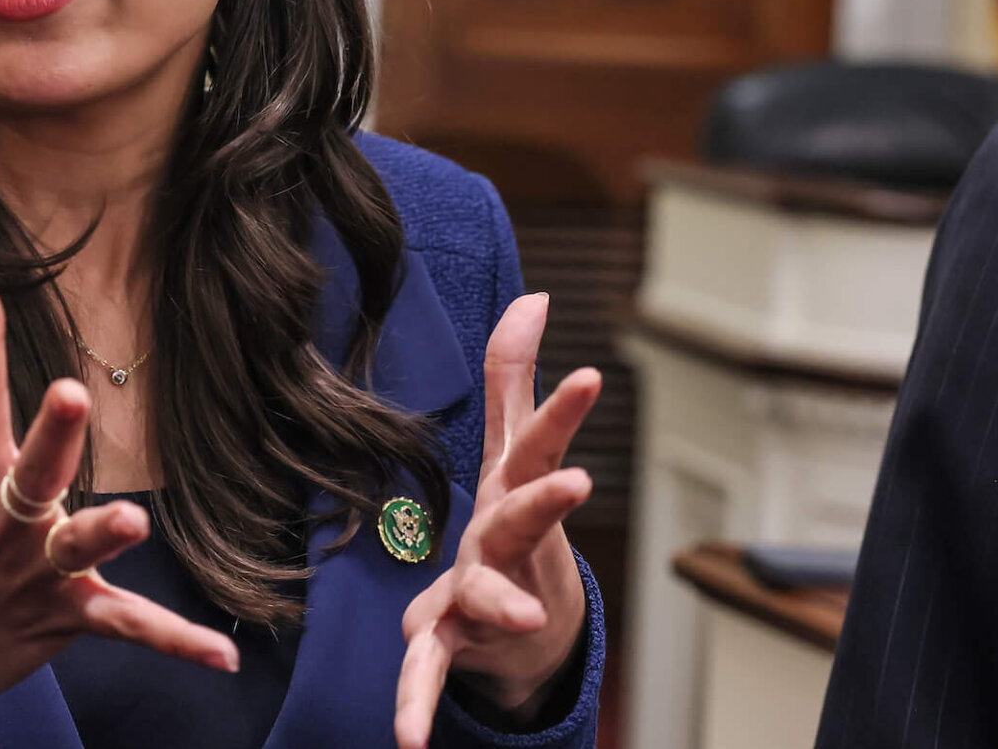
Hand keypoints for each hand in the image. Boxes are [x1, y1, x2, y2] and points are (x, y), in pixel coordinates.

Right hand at [0, 284, 239, 717]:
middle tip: (68, 396)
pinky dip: (176, 642)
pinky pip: (126, 626)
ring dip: (102, 536)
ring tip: (131, 522)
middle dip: (51, 436)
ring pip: (76, 550)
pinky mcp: (63, 618)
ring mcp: (34, 575)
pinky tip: (224, 659)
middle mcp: (2, 525)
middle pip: (33, 471)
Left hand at [393, 293, 600, 748]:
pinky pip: (427, 670)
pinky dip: (416, 704)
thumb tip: (533, 294)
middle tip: (575, 484)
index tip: (591, 372)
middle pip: (520, 518)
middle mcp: (504, 546)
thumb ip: (512, 374)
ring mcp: (481, 597)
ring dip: (499, 605)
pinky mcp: (448, 641)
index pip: (537, 444)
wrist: (525, 638)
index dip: (562, 408)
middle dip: (544, 501)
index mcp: (514, 494)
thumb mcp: (510, 451)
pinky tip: (405, 741)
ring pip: (484, 597)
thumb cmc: (513, 528)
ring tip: (522, 621)